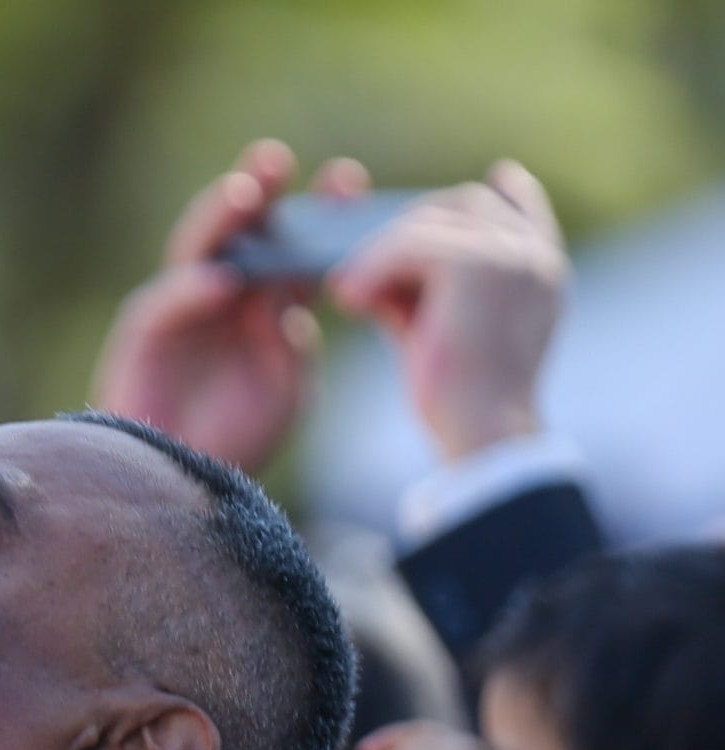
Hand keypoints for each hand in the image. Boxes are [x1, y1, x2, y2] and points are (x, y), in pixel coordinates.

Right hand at [90, 140, 366, 471]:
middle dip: (258, 190)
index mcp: (267, 301)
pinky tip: (219, 281)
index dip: (321, 211)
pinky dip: (190, 290)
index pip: (297, 244)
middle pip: (242, 229)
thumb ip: (290, 337)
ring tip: (244, 194)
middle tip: (276, 160)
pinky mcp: (142, 334)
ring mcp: (180, 308)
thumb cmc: (239, 438)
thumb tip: (283, 293)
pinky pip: (164, 303)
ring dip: (218, 219)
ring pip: (196, 249)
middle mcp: (224, 292)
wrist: (184, 487)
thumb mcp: (287, 386)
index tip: (349, 181)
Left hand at [326, 162, 566, 462]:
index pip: (523, 208)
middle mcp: (535, 256)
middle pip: (461, 205)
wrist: (482, 435)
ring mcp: (511, 255)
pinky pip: (409, 245)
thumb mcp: (438, 330)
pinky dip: (372, 269)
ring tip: (346, 294)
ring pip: (427, 223)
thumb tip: (368, 267)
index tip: (493, 177)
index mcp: (541, 272)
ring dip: (378, 253)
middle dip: (406, 226)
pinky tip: (349, 302)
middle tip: (358, 264)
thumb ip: (418, 291)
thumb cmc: (457, 399)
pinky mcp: (477, 265)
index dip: (507, 190)